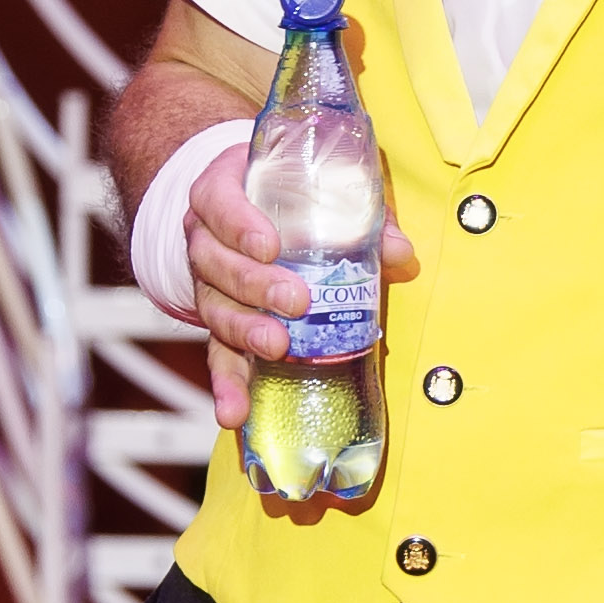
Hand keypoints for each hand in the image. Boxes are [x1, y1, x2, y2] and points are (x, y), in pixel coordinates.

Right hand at [186, 150, 419, 435]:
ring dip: (243, 331)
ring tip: (275, 347)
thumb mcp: (324, 189)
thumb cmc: (289, 193)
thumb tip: (398, 253)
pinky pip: (218, 354)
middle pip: (214, 262)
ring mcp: (208, 285)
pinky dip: (227, 385)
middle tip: (294, 301)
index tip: (268, 245)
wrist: (249, 208)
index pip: (218, 202)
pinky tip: (234, 413)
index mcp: (222, 192)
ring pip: (214, 308)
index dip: (238, 223)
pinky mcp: (220, 324)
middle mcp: (205, 239)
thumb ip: (361, 215)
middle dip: (253, 284)